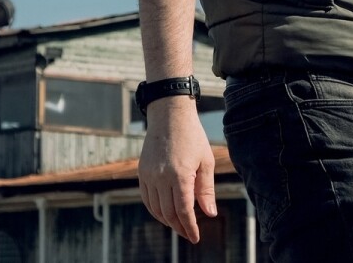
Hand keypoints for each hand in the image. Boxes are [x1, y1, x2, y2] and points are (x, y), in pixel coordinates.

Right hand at [137, 98, 217, 242]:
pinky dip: (155, 210)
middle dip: (180, 227)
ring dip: (167, 221)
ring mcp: (149, 175)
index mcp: (180, 175)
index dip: (190, 227)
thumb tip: (210, 214)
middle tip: (189, 233)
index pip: (184, 211)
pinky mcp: (142, 172)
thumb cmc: (192, 136)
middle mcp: (161, 177)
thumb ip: (206, 190)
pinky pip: (147, 198)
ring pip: (156, 209)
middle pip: (169, 213)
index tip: (196, 237)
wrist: (169, 115)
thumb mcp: (205, 161)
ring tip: (179, 224)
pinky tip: (165, 212)